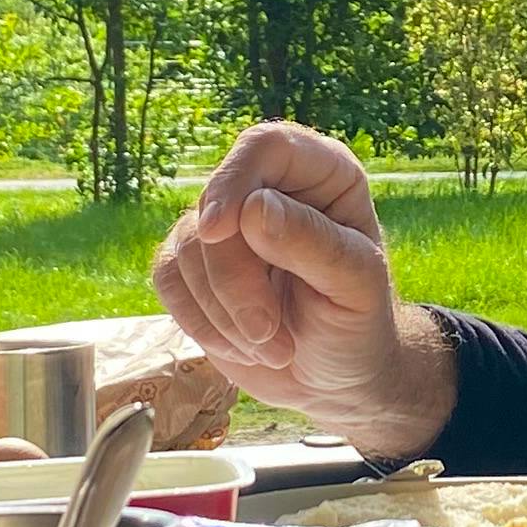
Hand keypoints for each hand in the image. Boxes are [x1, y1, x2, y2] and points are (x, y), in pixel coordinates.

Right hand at [154, 124, 456, 458]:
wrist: (337, 379)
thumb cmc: (358, 324)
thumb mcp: (356, 286)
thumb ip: (313, 244)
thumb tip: (252, 209)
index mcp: (320, 174)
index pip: (264, 146)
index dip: (234, 180)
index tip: (217, 231)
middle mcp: (268, 189)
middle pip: (217, 206)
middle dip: (233, 280)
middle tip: (268, 334)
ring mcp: (225, 228)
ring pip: (187, 246)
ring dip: (222, 312)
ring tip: (272, 349)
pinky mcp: (193, 267)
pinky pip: (167, 277)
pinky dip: (198, 321)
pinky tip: (242, 349)